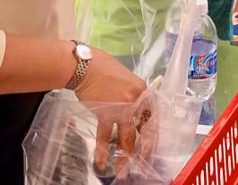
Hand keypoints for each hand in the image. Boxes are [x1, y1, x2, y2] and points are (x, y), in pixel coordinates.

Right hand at [73, 47, 147, 171]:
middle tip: (142, 162)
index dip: (153, 132)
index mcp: (143, 91)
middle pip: (144, 130)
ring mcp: (121, 110)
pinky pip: (105, 136)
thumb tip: (135, 108)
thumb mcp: (126, 78)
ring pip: (126, 138)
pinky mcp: (104, 115)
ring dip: (125, 155)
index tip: (151, 144)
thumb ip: (133, 94)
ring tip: (123, 170)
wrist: (85, 66)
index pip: (153, 116)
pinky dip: (103, 150)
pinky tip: (102, 162)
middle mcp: (135, 102)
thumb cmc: (104, 68)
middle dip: (143, 149)